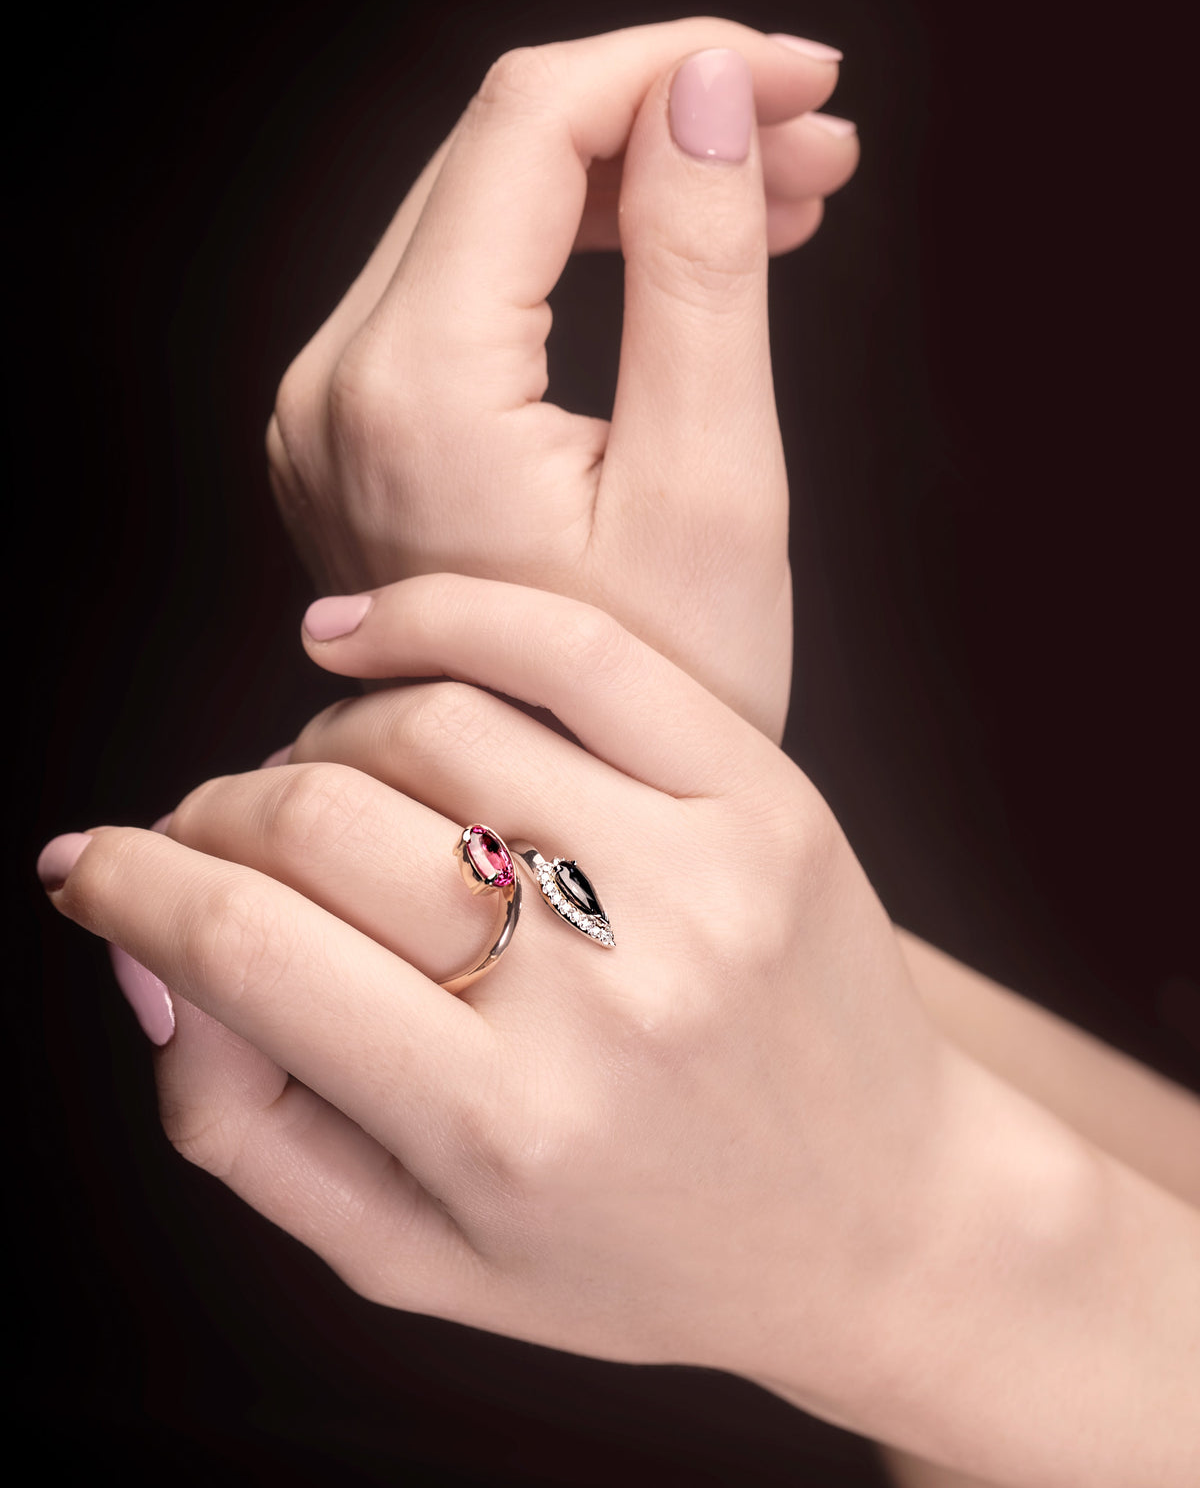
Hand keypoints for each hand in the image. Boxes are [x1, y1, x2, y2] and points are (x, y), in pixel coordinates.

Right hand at [41, 575, 949, 1427]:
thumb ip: (248, 1128)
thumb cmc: (640, 1248)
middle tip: (206, 840)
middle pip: (320, 822)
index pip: (245, 948)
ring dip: (321, 739)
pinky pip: (570, 647)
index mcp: (499, 1130)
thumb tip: (149, 962)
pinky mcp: (761, 793)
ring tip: (315, 782)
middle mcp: (599, 994)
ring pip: (427, 723)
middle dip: (216, 819)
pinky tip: (358, 638)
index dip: (130, 888)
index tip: (89, 867)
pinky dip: (438, 613)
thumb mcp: (421, 1255)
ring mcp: (693, 872)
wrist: (881, 1215)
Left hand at [267, 20, 858, 739]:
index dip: (674, 67)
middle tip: (809, 147)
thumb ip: (704, 273)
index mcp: (414, 389)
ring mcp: (331, 417)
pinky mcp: (358, 443)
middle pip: (497, 157)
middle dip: (662, 122)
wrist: (548, 840)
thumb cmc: (642, 717)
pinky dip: (574, 262)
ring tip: (774, 203)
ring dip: (628, 189)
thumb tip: (704, 90)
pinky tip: (675, 266)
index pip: (529, 123)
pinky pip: (463, 296)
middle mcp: (335, 388)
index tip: (798, 82)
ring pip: (482, 217)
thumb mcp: (709, 491)